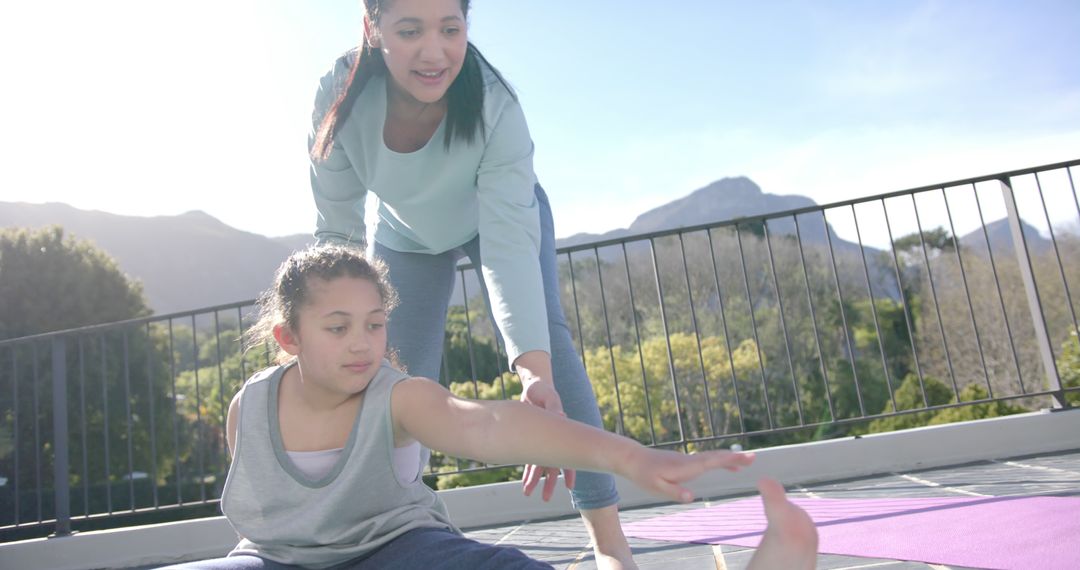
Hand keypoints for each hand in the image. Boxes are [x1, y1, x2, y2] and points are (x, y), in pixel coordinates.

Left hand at [519, 378, 576, 499]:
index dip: (570, 472)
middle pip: (552, 467)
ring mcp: (541, 442)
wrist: (533, 387)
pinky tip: (524, 483)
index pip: (568, 456)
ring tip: (527, 494)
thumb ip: (554, 406)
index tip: (569, 486)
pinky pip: (528, 459)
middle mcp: (552, 441)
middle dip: (549, 484)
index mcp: (560, 433)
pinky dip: (527, 471)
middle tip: (545, 499)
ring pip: (538, 466)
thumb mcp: (549, 396)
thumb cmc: (544, 390)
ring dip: (534, 481)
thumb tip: (562, 415)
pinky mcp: (529, 440)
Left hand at [625, 448, 754, 503]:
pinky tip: (728, 466)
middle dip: (735, 458)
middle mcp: (689, 460)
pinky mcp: (686, 461)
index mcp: (685, 467)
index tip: (744, 459)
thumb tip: (692, 497)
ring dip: (731, 459)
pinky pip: (708, 460)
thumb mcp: (656, 488)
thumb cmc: (644, 476)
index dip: (728, 461)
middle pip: (715, 458)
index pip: (710, 462)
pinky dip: (721, 461)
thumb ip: (675, 492)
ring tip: (748, 462)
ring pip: (713, 458)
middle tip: (754, 457)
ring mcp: (689, 459)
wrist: (633, 459)